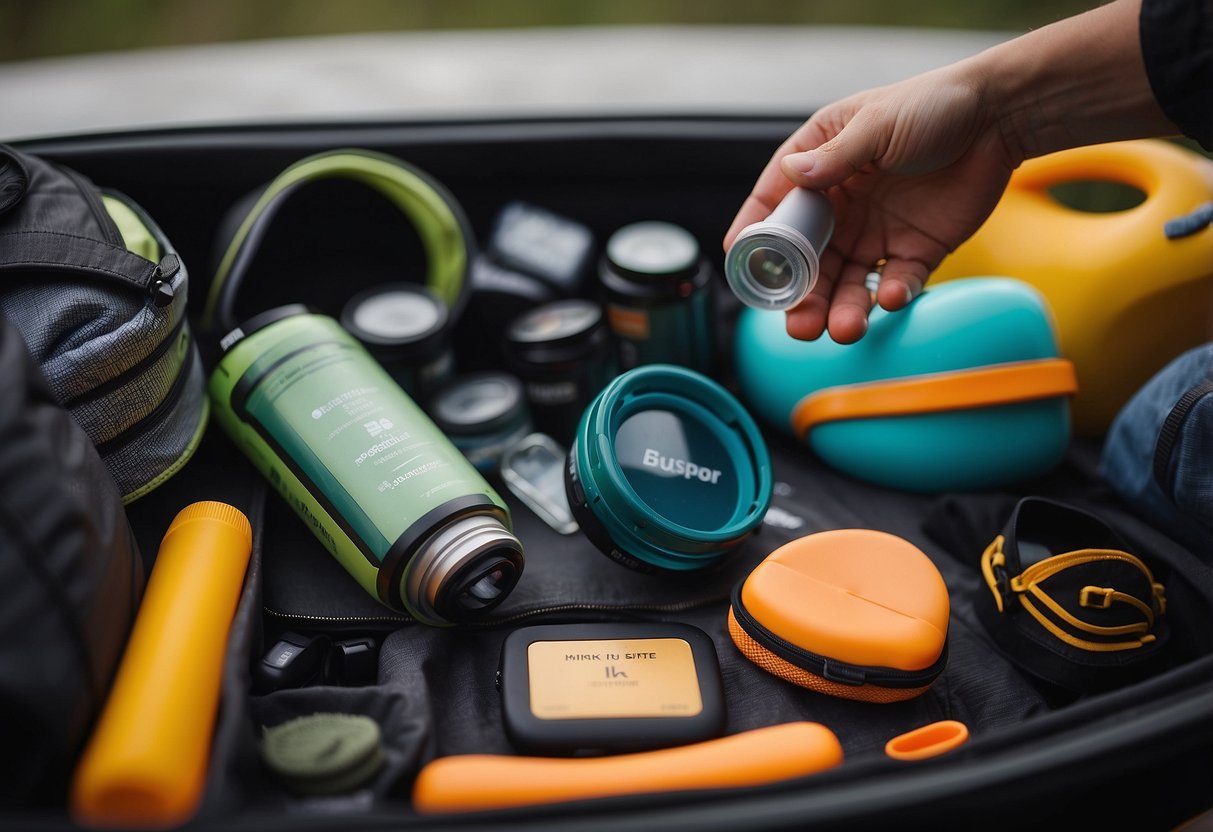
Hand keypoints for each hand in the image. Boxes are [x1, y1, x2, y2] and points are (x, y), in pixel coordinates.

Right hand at [724, 64, 1018, 343]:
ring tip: (844, 330)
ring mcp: (876, 231)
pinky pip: (898, 281)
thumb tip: (793, 175)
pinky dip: (893, 296)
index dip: (756, 233)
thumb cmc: (934, 104)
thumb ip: (837, 156)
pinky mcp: (916, 249)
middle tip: (799, 325)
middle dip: (803, 296)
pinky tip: (891, 300)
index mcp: (822, 163)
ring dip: (843, 309)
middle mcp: (842, 204)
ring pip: (849, 282)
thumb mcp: (878, 123)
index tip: (740, 264)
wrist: (1001, 118)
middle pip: (810, 260)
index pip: (776, 202)